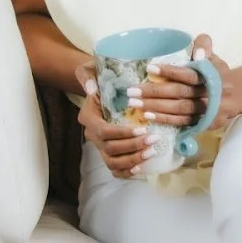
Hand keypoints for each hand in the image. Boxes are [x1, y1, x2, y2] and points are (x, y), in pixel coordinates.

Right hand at [75, 62, 158, 179]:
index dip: (122, 134)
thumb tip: (91, 87)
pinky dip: (126, 172)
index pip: (103, 131)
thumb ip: (88, 77)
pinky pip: (114, 169)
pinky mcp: (107, 151)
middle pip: (110, 149)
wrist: (98, 85)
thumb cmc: (98, 76)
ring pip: (112, 162)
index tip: (142, 129)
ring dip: (132, 160)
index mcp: (88, 117)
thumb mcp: (90, 70)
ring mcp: (99, 145)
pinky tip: (141, 169)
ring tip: (151, 152)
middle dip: (133, 147)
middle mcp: (91, 134)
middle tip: (154, 139)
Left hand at [129, 34, 240, 131]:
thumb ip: (205, 46)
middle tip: (132, 91)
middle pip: (181, 93)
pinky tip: (148, 116)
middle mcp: (212, 94)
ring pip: (180, 109)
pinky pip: (183, 122)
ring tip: (135, 103)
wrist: (235, 96)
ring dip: (155, 107)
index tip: (149, 69)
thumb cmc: (217, 72)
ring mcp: (209, 111)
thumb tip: (197, 52)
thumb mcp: (214, 56)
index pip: (190, 74)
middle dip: (155, 92)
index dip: (170, 72)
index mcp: (214, 75)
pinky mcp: (204, 124)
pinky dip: (165, 119)